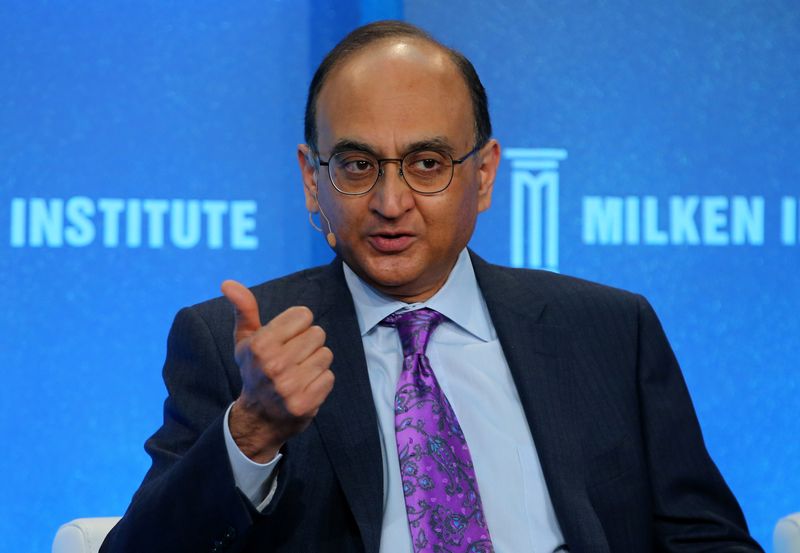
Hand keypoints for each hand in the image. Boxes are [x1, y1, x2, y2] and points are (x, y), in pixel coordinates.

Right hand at [221, 280, 334, 462]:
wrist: (258, 418)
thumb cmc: (255, 370)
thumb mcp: (245, 340)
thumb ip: (244, 309)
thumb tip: (228, 283)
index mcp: (260, 344)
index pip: (303, 315)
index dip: (297, 325)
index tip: (286, 339)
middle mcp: (273, 364)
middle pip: (318, 334)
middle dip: (308, 344)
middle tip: (292, 359)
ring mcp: (289, 386)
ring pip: (326, 354)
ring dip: (316, 362)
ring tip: (298, 373)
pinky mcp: (305, 403)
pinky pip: (329, 377)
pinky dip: (320, 381)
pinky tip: (305, 387)